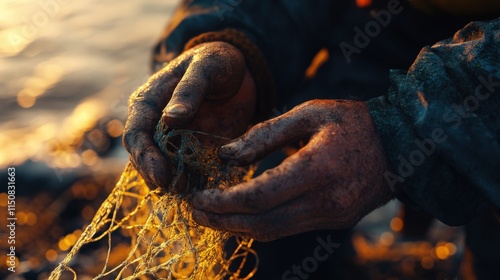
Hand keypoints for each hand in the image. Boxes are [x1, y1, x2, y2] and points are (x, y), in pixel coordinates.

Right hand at [123, 42, 255, 188]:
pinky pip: (185, 170)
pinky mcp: (190, 150)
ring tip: (192, 192)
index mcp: (148, 102)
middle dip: (157, 176)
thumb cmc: (217, 63)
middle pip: (143, 157)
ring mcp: (171, 140)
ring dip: (173, 183)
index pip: (136, 134)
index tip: (162, 175)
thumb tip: (169, 119)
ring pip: (161, 168)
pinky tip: (203, 189)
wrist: (238, 73)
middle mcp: (154, 124)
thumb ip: (189, 91)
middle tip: (180, 189)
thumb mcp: (206, 68)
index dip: (145, 157)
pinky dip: (191, 182)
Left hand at [192, 100, 395, 240]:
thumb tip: (227, 155)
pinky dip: (259, 225)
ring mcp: (332, 217)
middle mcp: (326, 201)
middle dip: (223, 221)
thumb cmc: (352, 123)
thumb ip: (266, 133)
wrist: (399, 147)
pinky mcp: (334, 222)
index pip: (260, 196)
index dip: (224, 202)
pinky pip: (288, 229)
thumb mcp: (310, 113)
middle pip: (262, 223)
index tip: (198, 197)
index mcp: (319, 168)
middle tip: (194, 212)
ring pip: (273, 232)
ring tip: (209, 216)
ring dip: (237, 227)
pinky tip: (240, 215)